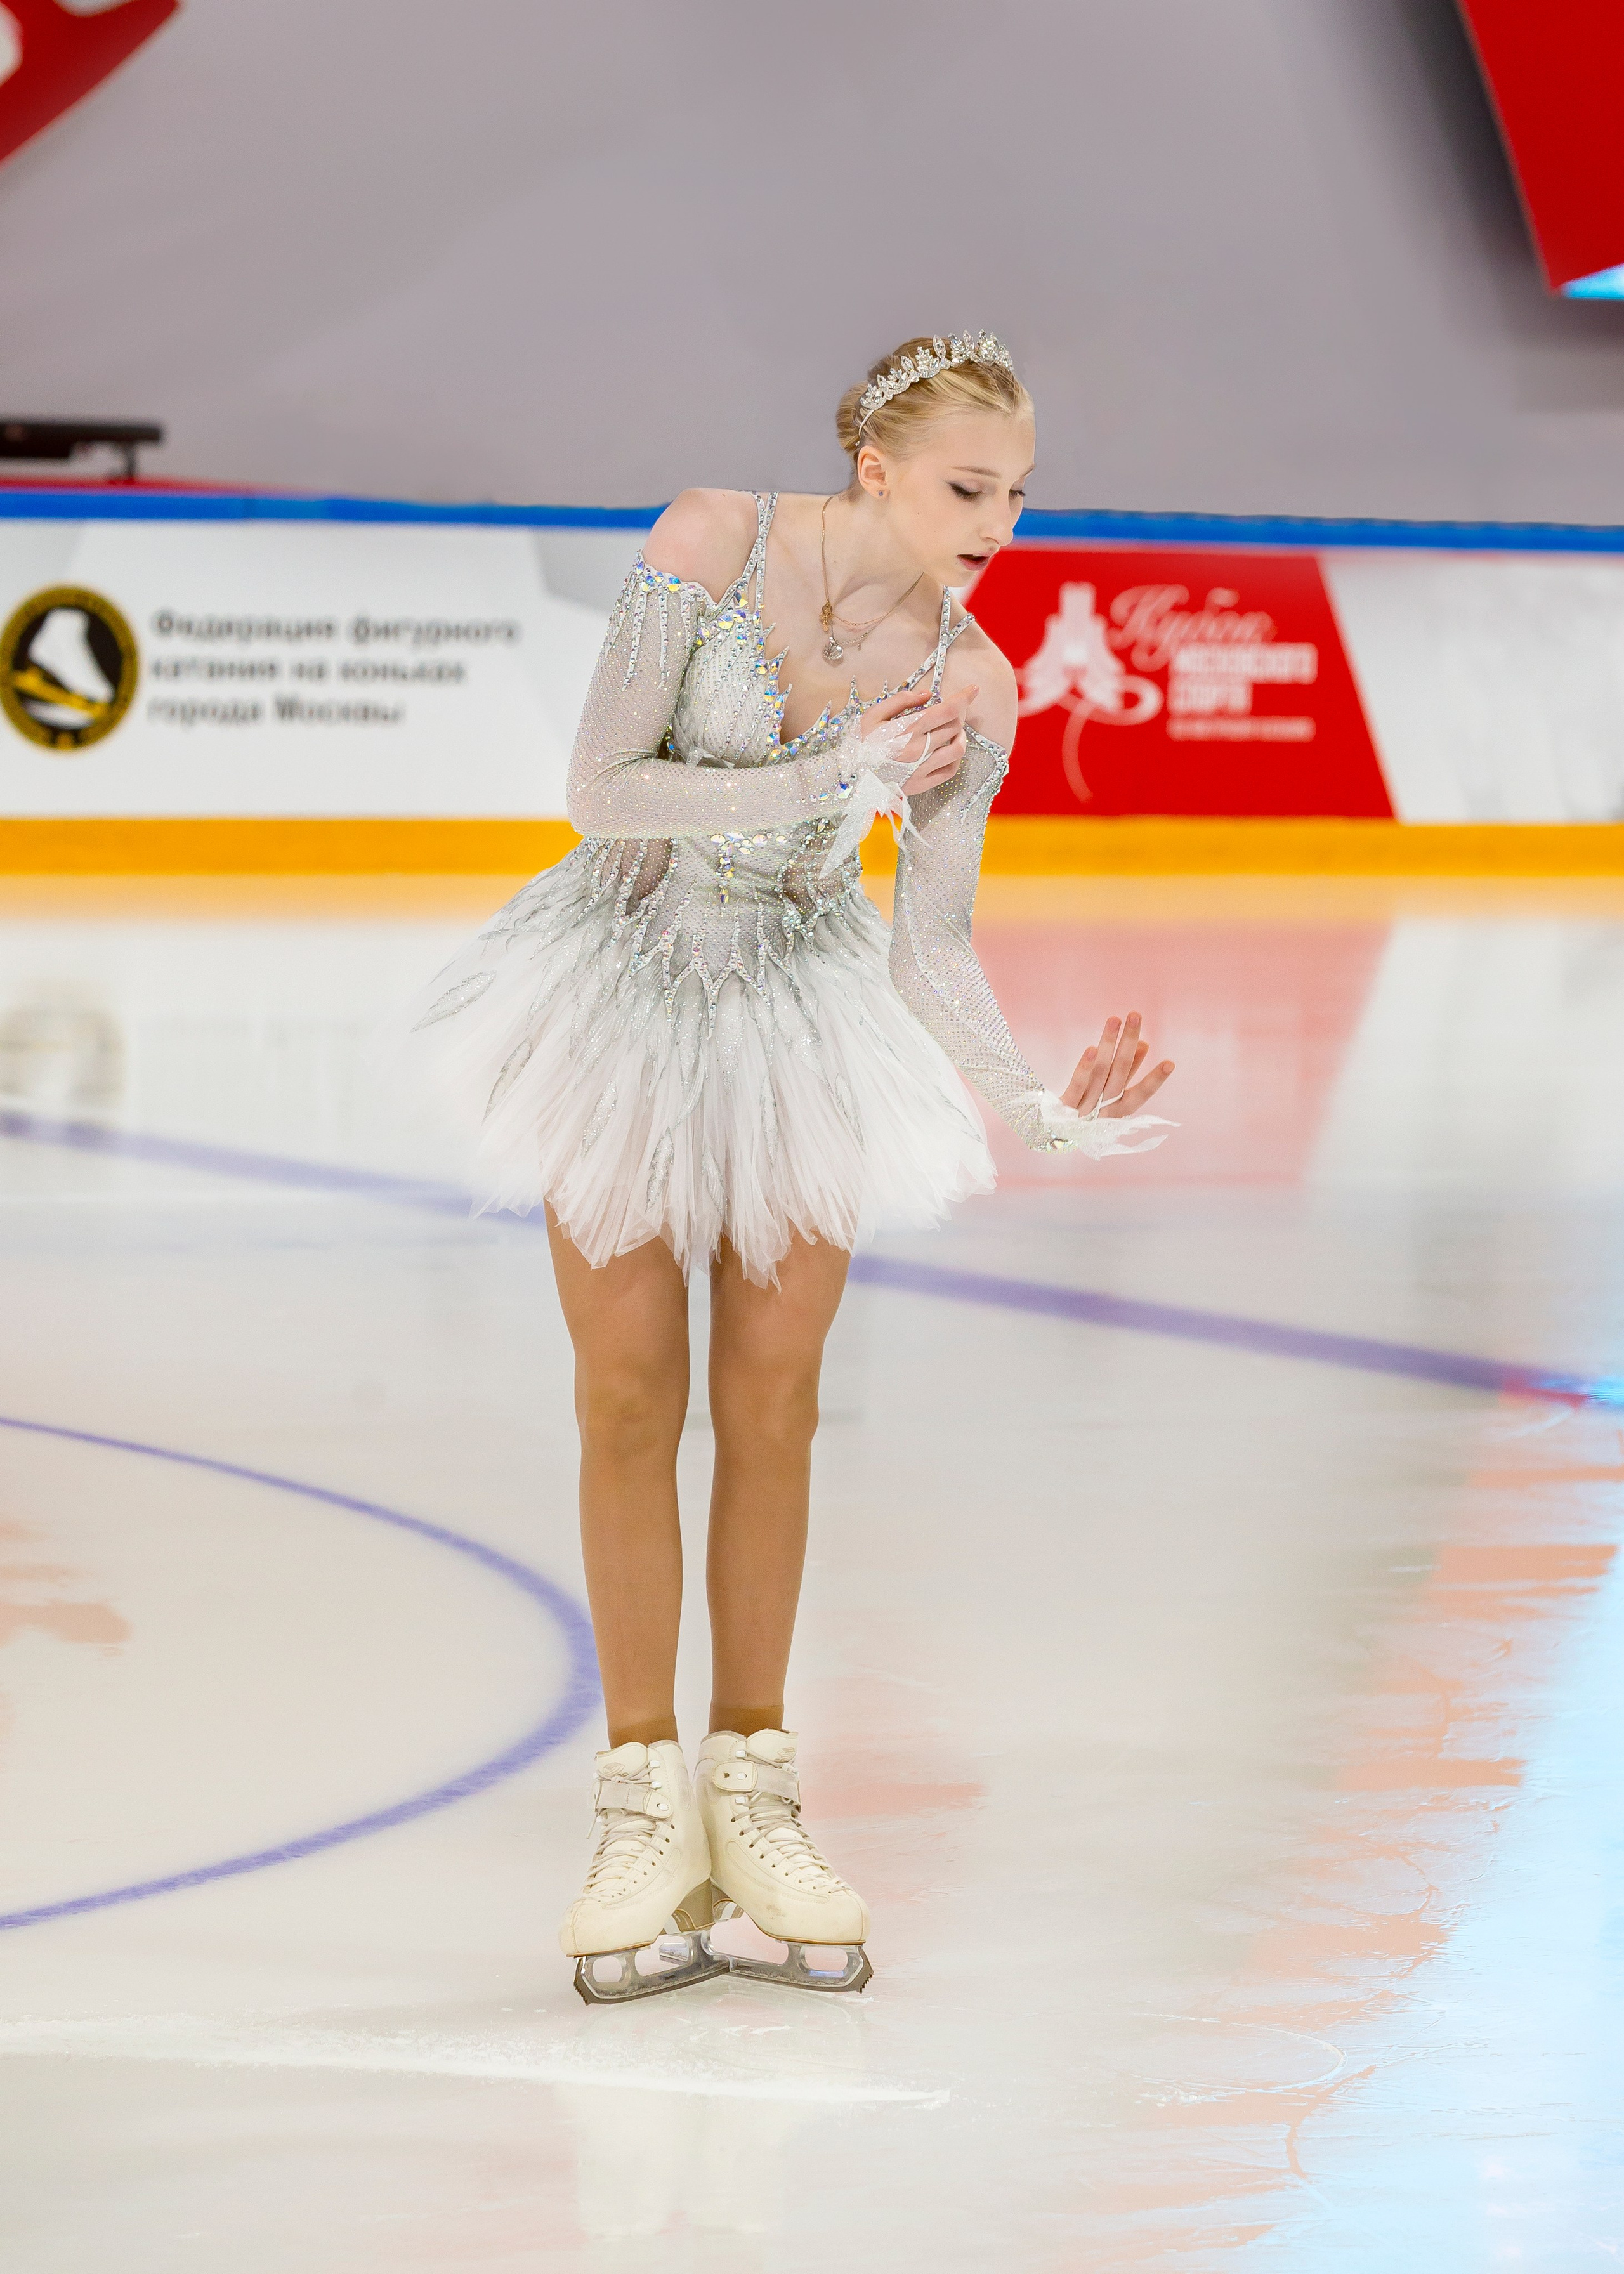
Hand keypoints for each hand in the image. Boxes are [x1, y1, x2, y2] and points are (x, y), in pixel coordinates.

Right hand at [860, 683, 978, 793]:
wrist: (850, 781)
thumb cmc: (860, 746)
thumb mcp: (872, 716)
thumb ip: (900, 701)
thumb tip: (927, 694)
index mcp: (907, 730)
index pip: (946, 710)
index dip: (964, 697)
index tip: (973, 688)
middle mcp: (919, 750)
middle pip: (954, 727)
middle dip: (958, 715)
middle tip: (950, 712)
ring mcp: (923, 769)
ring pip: (957, 748)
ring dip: (960, 735)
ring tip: (953, 731)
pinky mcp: (923, 784)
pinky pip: (951, 770)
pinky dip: (956, 757)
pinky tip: (949, 750)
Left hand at [1061, 1012, 1173, 1118]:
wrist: (1052, 1136)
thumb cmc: (1086, 1113)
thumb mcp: (1108, 1095)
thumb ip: (1125, 1073)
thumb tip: (1144, 1044)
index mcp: (1117, 1111)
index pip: (1140, 1094)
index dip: (1155, 1080)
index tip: (1170, 1063)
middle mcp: (1104, 1111)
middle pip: (1119, 1074)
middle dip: (1129, 1043)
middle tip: (1135, 1015)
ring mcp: (1084, 1109)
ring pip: (1100, 1074)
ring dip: (1109, 1044)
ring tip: (1115, 1020)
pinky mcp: (1064, 1109)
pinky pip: (1076, 1086)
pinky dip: (1085, 1068)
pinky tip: (1092, 1048)